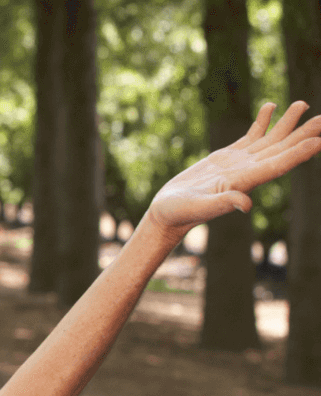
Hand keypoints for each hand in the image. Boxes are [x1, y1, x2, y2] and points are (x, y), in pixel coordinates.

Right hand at [146, 101, 320, 236]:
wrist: (167, 213)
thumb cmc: (179, 213)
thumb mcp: (198, 208)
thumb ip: (222, 204)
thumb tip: (246, 204)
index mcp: (243, 182)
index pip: (277, 166)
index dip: (298, 153)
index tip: (319, 140)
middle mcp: (247, 172)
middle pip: (280, 150)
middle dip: (302, 135)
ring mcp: (239, 163)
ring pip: (269, 140)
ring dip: (287, 123)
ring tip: (303, 104)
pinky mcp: (226, 158)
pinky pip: (250, 136)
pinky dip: (262, 121)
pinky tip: (271, 107)